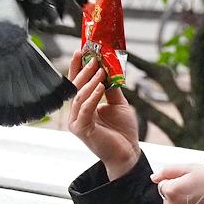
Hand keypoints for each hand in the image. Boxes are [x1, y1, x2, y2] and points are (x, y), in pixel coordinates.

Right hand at [66, 51, 139, 178]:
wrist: (128, 153)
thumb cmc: (123, 131)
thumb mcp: (118, 104)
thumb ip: (111, 89)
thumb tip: (109, 69)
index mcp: (83, 107)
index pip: (77, 84)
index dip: (77, 67)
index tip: (81, 51)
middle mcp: (77, 113)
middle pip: (75, 88)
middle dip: (82, 71)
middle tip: (90, 57)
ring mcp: (77, 122)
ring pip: (79, 97)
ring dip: (89, 81)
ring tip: (98, 69)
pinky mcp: (82, 130)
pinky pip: (85, 109)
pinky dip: (92, 97)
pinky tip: (100, 86)